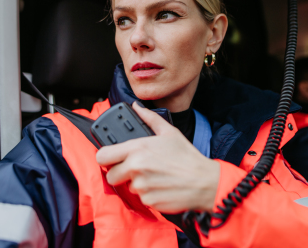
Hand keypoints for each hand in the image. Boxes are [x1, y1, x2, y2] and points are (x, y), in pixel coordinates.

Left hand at [96, 102, 219, 213]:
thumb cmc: (188, 157)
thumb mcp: (169, 132)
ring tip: (154, 177)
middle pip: (111, 176)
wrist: (204, 182)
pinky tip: (161, 187)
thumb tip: (136, 107)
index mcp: (137, 148)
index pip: (103, 156)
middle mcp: (135, 167)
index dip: (106, 157)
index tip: (112, 158)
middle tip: (134, 170)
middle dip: (120, 174)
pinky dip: (148, 194)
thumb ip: (149, 118)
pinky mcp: (148, 200)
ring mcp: (141, 186)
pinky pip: (141, 198)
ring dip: (137, 184)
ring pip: (128, 187)